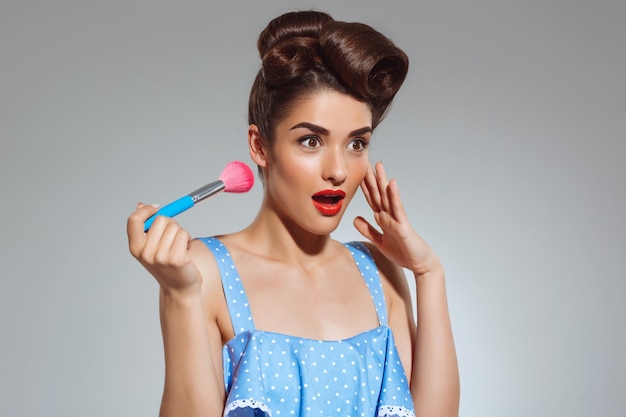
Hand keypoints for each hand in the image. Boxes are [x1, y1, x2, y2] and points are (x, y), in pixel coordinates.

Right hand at [127, 203, 200, 294]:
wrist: (179, 288)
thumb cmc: (167, 265)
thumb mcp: (151, 246)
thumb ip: (145, 227)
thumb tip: (140, 206)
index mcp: (135, 247)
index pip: (134, 220)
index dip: (146, 210)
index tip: (156, 208)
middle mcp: (145, 252)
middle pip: (161, 219)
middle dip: (171, 224)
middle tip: (172, 238)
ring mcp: (160, 257)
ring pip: (175, 227)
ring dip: (181, 234)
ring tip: (179, 248)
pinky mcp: (176, 259)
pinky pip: (184, 235)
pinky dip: (188, 240)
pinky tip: (185, 251)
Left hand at [353, 161, 439, 275]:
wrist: (420, 263)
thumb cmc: (403, 252)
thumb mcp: (379, 241)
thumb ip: (368, 229)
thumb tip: (355, 218)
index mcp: (383, 218)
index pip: (371, 199)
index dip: (364, 186)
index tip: (357, 172)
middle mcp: (390, 215)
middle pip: (378, 194)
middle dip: (371, 178)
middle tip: (365, 161)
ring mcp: (397, 219)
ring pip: (387, 197)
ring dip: (383, 181)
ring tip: (378, 165)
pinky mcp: (403, 226)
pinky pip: (397, 209)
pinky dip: (394, 196)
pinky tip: (391, 183)